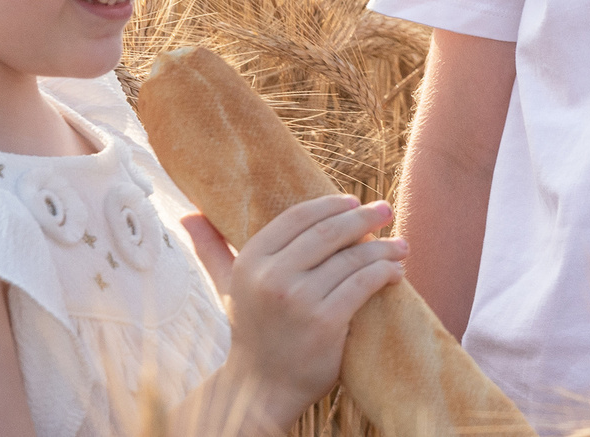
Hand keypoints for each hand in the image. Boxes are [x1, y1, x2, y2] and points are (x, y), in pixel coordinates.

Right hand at [185, 194, 409, 429]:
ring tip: (401, 245)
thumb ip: (211, 247)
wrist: (261, 388)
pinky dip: (385, 274)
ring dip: (383, 248)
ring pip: (353, 258)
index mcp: (250, 261)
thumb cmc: (251, 330)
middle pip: (330, 231)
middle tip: (385, 211)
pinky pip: (363, 284)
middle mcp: (271, 276)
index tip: (353, 202)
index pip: (299, 216)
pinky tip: (395, 272)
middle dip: (364, 218)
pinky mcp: (325, 322)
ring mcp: (299, 300)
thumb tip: (188, 213)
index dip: (330, 205)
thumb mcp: (228, 286)